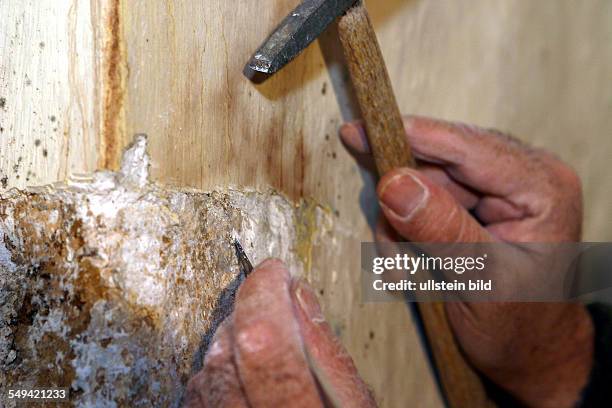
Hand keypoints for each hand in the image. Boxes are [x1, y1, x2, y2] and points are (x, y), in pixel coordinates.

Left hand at [184, 259, 375, 407]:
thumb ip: (329, 357)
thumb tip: (296, 294)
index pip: (264, 347)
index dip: (265, 297)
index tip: (272, 272)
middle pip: (225, 358)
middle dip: (247, 319)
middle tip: (270, 312)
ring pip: (203, 377)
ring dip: (227, 348)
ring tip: (258, 353)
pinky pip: (194, 401)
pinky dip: (214, 379)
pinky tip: (238, 385)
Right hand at [340, 116, 593, 407]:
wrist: (527, 353)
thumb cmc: (520, 326)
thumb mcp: (481, 280)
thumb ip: (441, 229)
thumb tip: (392, 183)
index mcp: (540, 186)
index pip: (467, 147)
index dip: (410, 136)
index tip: (356, 133)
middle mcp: (519, 176)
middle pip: (438, 164)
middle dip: (404, 206)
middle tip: (393, 254)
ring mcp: (494, 189)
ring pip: (422, 185)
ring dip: (401, 228)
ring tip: (406, 271)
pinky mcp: (472, 204)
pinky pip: (422, 203)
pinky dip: (405, 233)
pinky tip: (411, 266)